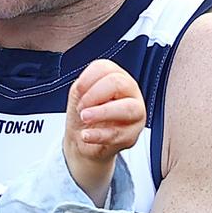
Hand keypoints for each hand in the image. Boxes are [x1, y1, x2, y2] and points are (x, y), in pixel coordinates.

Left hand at [63, 59, 145, 205]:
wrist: (83, 144)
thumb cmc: (82, 118)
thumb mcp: (77, 98)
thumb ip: (83, 89)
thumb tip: (85, 90)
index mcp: (114, 77)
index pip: (106, 68)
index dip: (89, 79)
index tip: (77, 92)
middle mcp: (129, 92)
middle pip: (119, 83)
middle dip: (96, 96)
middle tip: (80, 109)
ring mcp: (135, 113)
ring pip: (128, 108)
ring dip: (103, 114)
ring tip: (84, 121)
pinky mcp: (133, 134)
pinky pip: (122, 134)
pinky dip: (101, 135)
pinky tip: (87, 137)